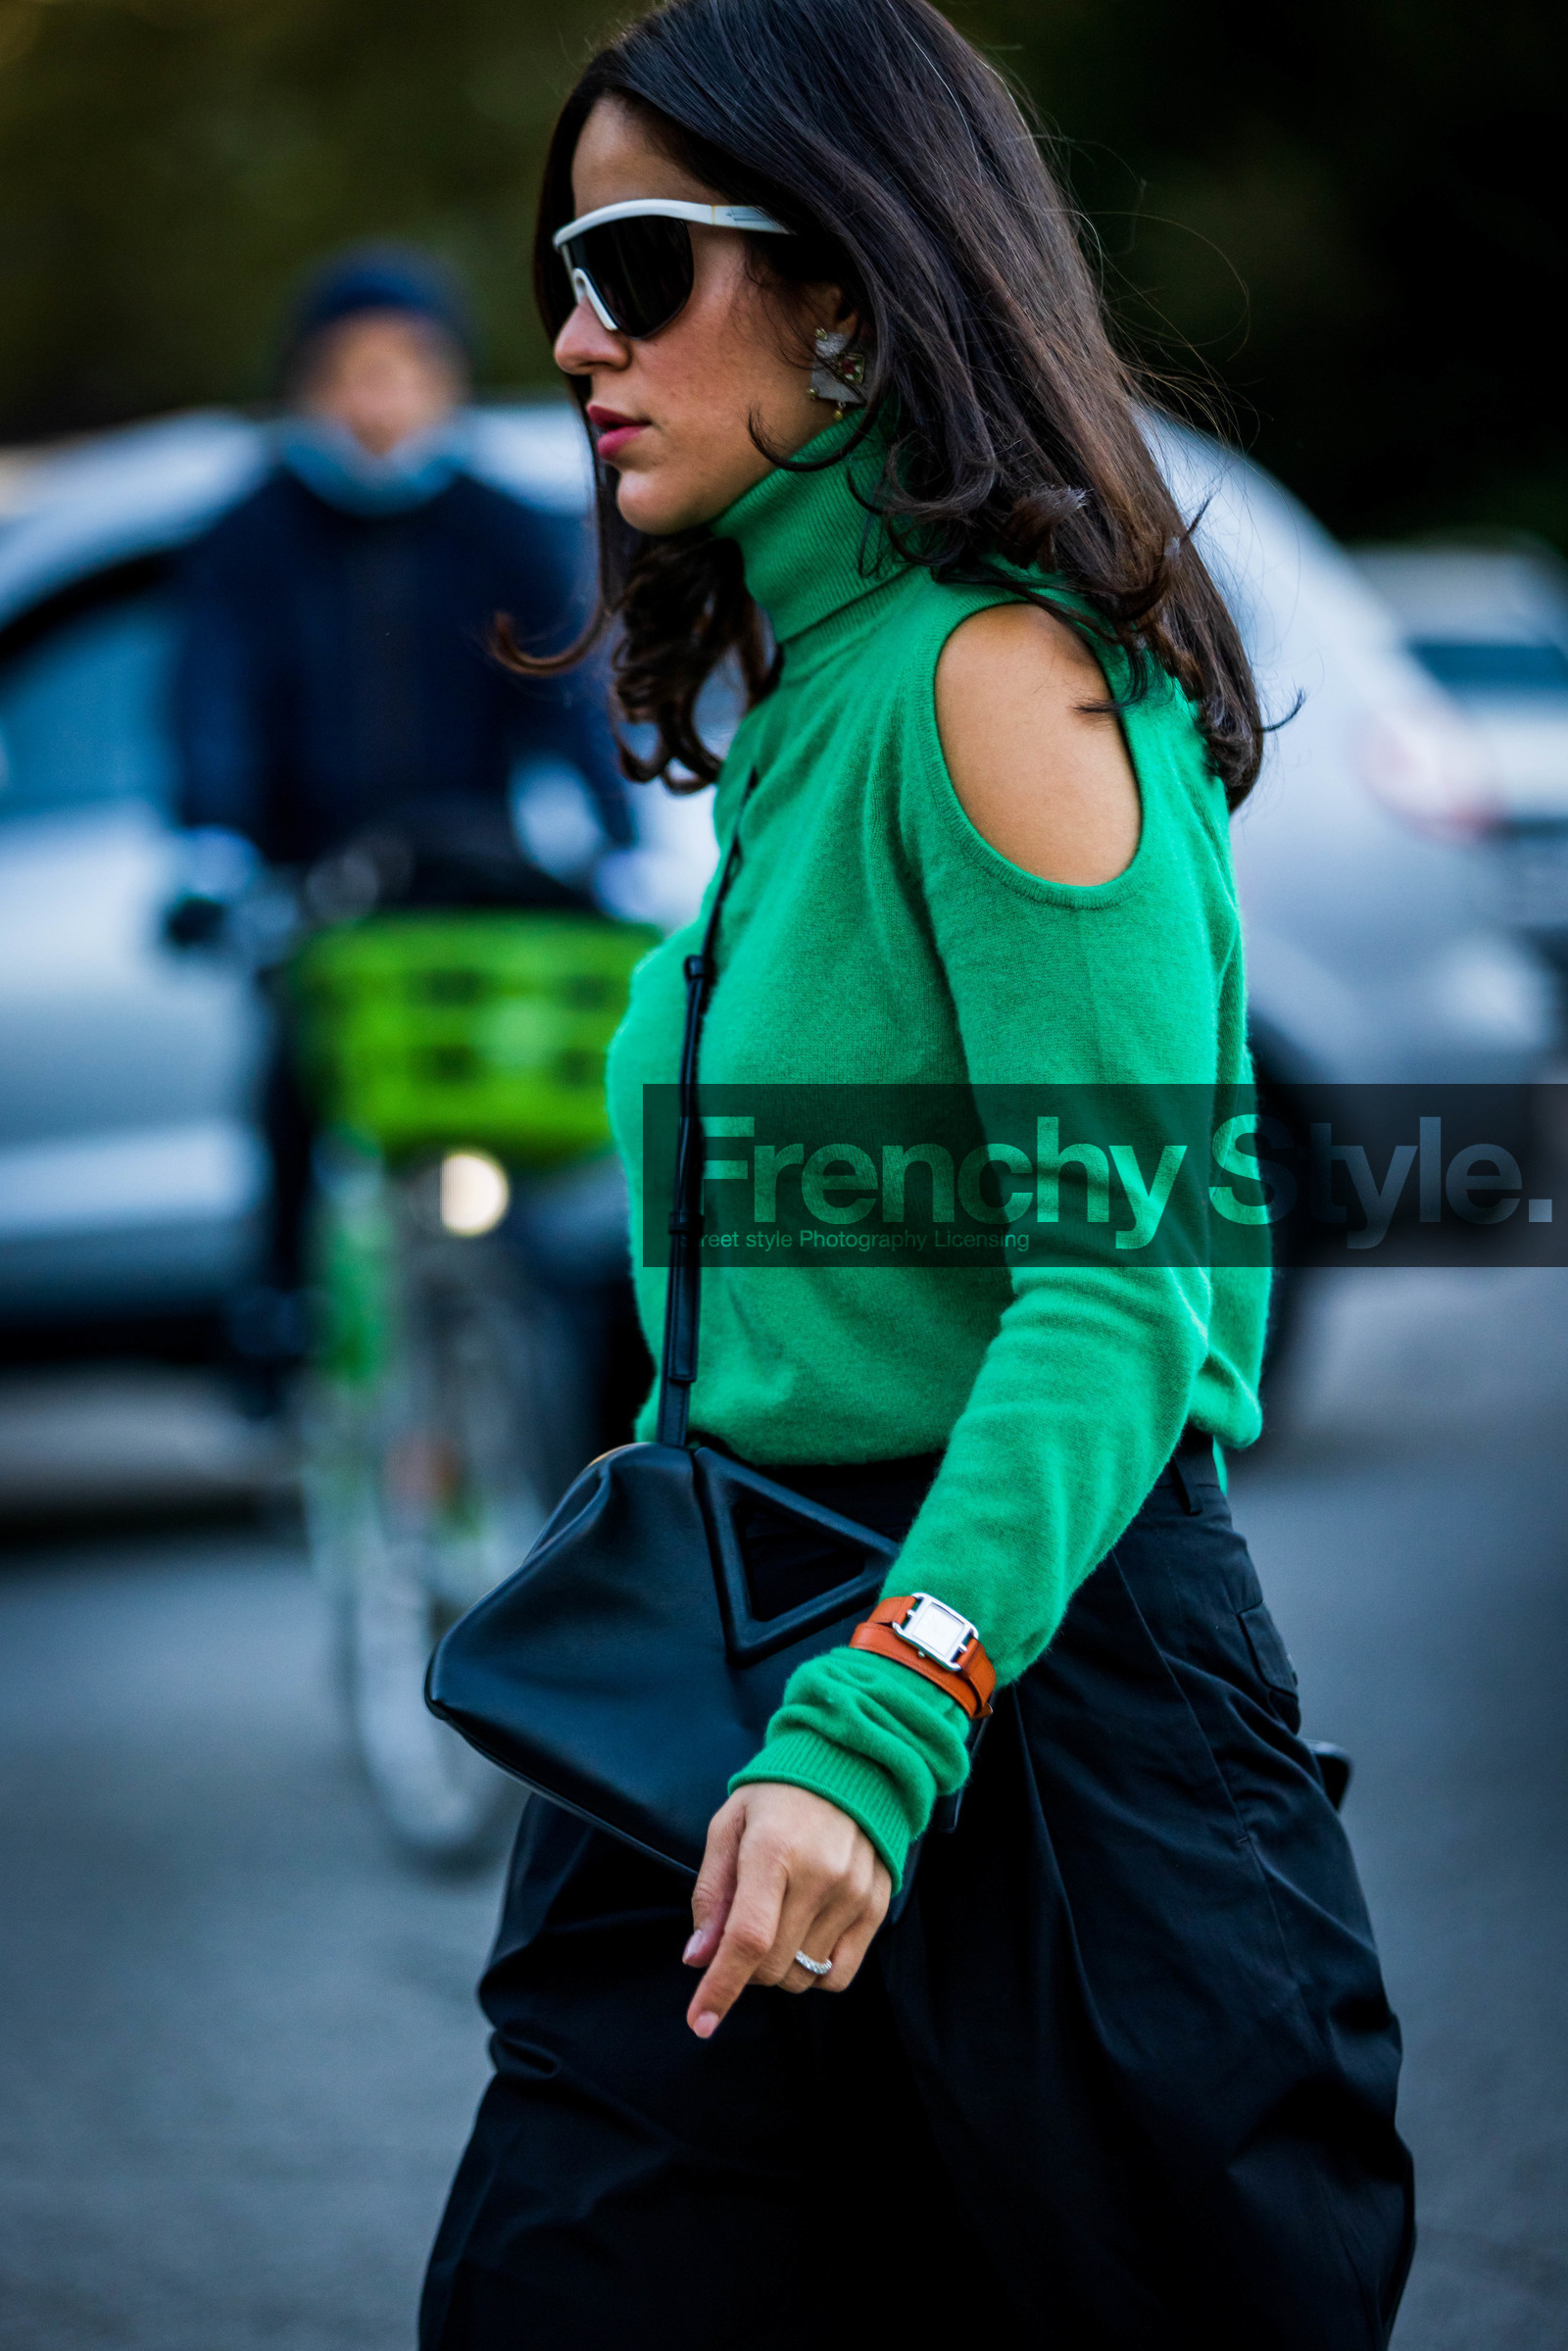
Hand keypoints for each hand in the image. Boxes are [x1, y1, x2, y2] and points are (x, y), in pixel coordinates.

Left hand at [681, 1782, 890, 2038]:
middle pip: (773, 1966)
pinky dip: (814, 1972)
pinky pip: (840, 1974)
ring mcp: (854, 1894)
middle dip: (745, 1967)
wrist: (850, 1764)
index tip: (699, 2022)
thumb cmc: (778, 1795)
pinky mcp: (877, 1906)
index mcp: (773, 1851)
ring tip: (779, 1923)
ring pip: (804, 1976)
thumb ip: (712, 1893)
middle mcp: (820, 1876)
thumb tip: (698, 1957)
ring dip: (779, 1968)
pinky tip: (806, 1938)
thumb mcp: (729, 1826)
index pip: (746, 1939)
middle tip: (741, 1933)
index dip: (720, 1988)